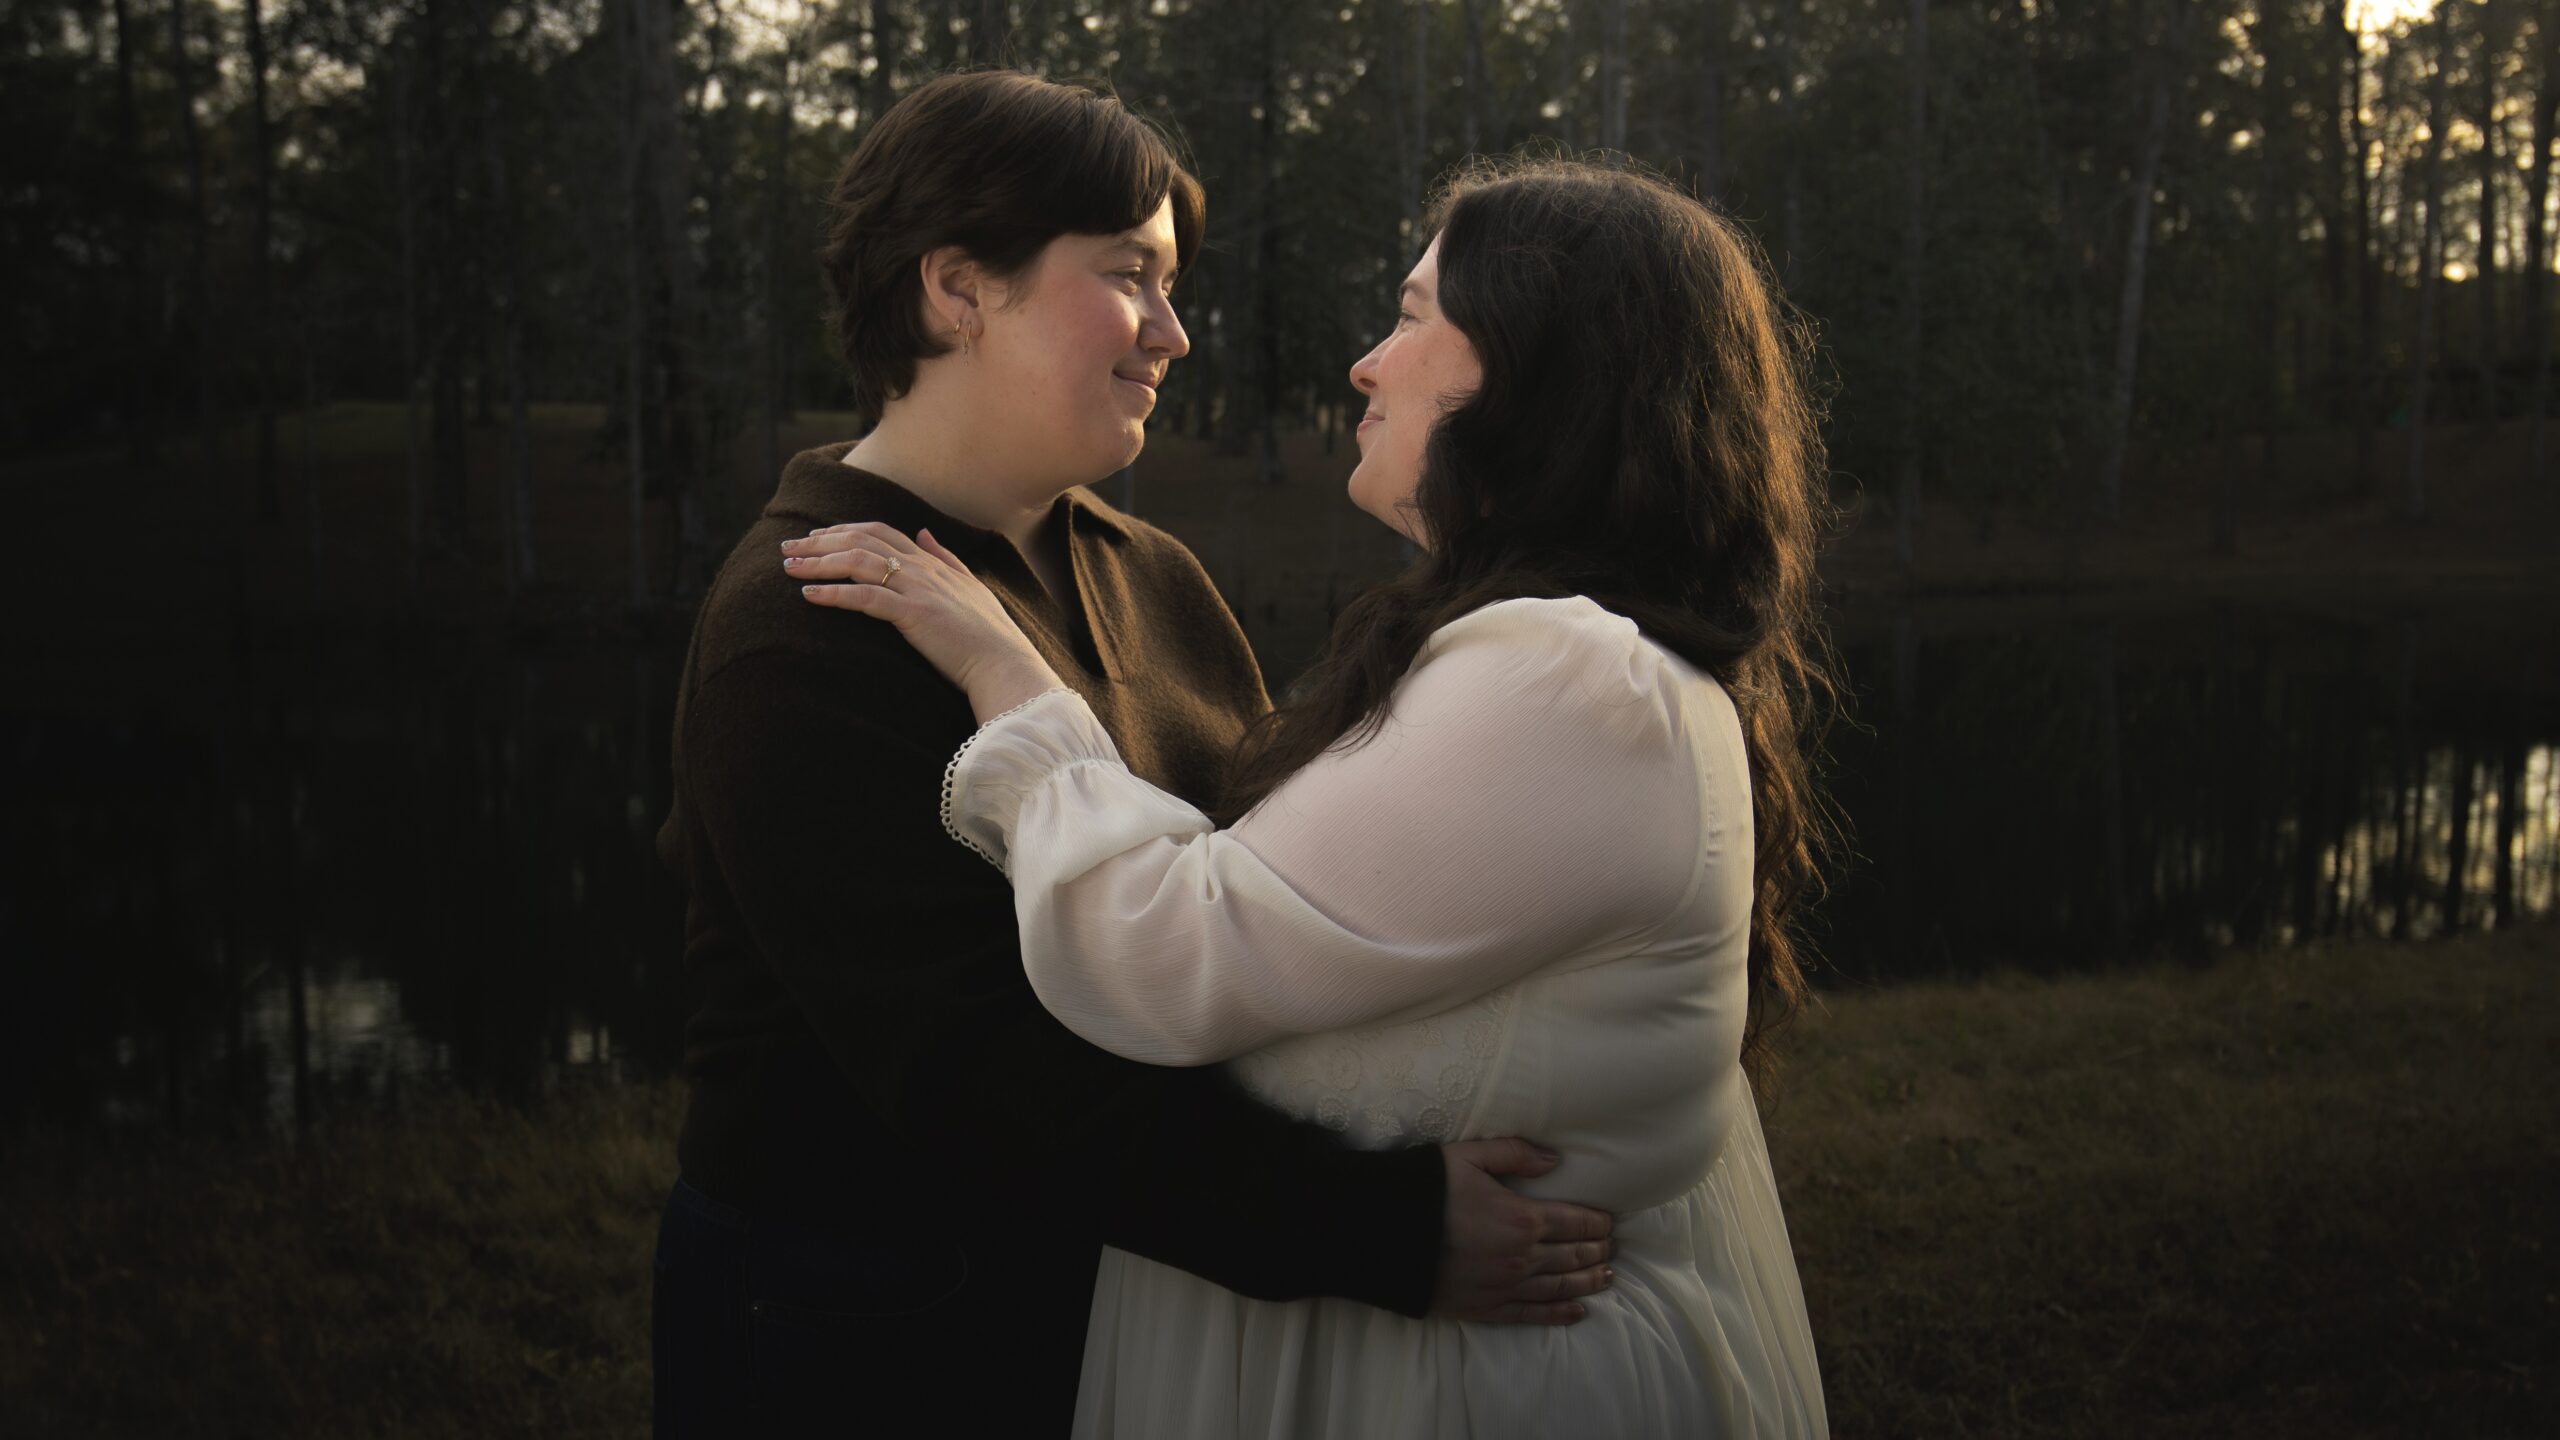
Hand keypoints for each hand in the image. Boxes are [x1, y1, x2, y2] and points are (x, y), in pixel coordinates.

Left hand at [784, 523, 1063, 720]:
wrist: (1003, 663)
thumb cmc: (987, 635)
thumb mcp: (969, 586)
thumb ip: (945, 557)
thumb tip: (924, 532)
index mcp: (932, 562)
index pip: (880, 532)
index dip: (844, 529)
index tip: (816, 536)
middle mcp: (922, 568)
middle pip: (861, 541)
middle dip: (819, 541)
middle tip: (787, 548)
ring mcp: (917, 589)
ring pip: (858, 562)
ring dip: (819, 563)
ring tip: (789, 568)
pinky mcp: (913, 614)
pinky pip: (865, 596)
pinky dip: (834, 593)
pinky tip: (810, 595)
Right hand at [1434, 1138, 1614, 1324]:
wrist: (1381, 1233)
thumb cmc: (1425, 1189)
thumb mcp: (1468, 1156)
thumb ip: (1515, 1154)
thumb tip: (1554, 1160)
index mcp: (1521, 1218)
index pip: (1575, 1222)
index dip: (1597, 1223)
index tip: (1609, 1223)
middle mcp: (1521, 1258)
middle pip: (1573, 1257)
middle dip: (1598, 1251)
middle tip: (1613, 1248)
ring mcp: (1505, 1287)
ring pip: (1560, 1287)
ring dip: (1588, 1282)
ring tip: (1607, 1277)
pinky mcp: (1485, 1309)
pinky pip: (1532, 1315)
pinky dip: (1560, 1313)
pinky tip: (1577, 1311)